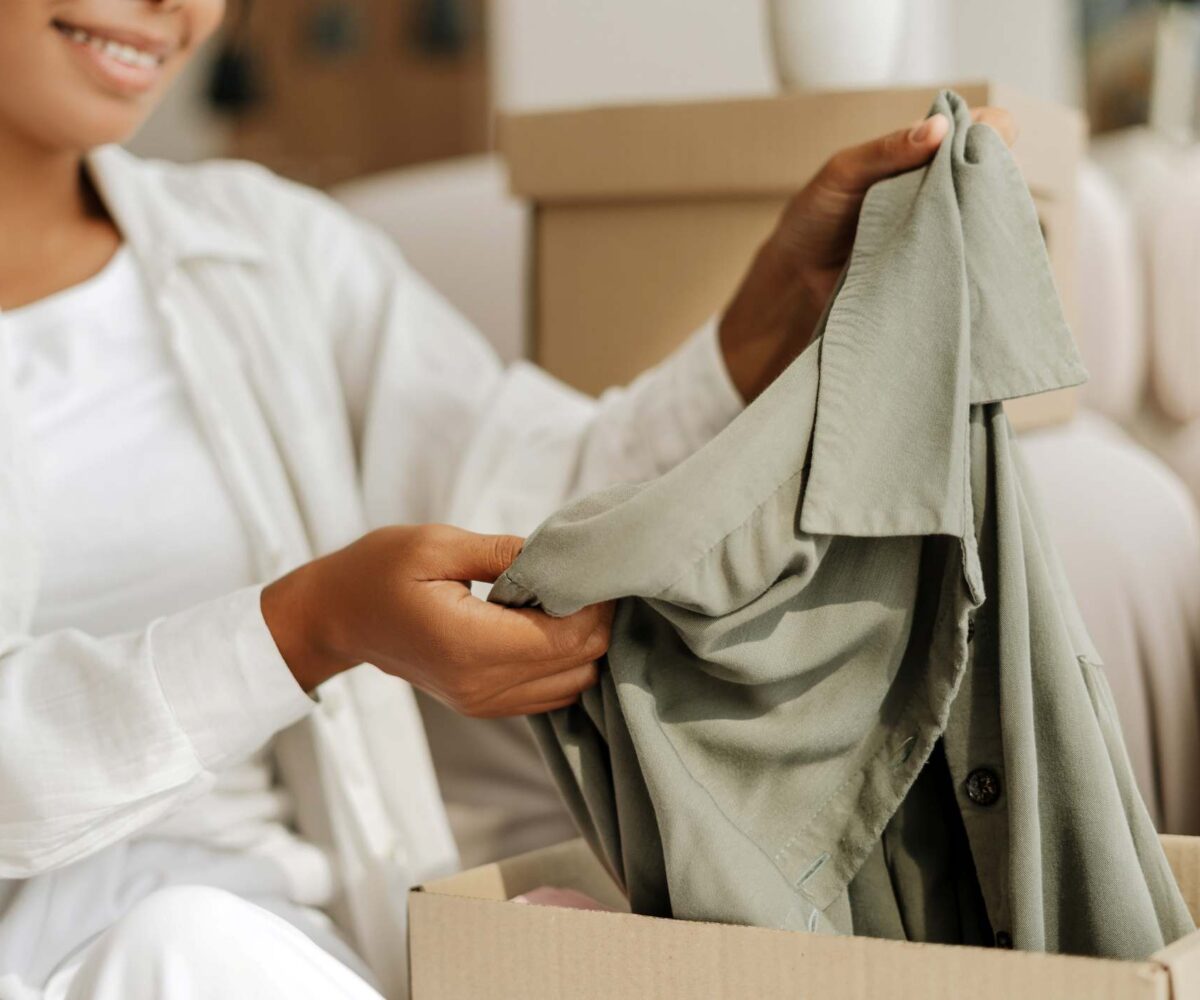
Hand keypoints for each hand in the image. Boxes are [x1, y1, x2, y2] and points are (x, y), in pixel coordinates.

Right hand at [262, 525, 611, 716]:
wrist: (335, 618)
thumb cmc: (378, 572)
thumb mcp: (436, 545)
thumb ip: (503, 553)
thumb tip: (560, 558)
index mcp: (470, 645)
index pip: (568, 638)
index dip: (594, 603)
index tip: (592, 566)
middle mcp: (481, 685)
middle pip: (580, 664)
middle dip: (595, 620)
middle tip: (583, 576)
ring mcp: (483, 702)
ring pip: (573, 684)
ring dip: (582, 642)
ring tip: (563, 598)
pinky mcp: (484, 705)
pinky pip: (550, 693)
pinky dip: (563, 661)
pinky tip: (545, 623)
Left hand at [718, 107, 1017, 401]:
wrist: (790, 287)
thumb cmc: (810, 223)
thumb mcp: (841, 175)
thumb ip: (886, 152)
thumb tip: (940, 128)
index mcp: (920, 158)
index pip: (979, 130)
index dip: (991, 131)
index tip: (984, 142)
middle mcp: (939, 191)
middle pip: (992, 172)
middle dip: (992, 175)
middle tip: (971, 188)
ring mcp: (943, 232)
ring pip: (988, 217)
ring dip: (984, 218)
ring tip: (965, 223)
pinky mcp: (940, 271)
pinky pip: (970, 260)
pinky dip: (972, 257)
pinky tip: (967, 257)